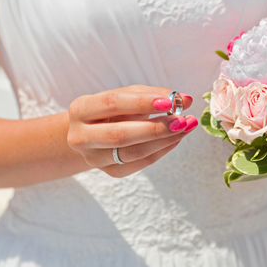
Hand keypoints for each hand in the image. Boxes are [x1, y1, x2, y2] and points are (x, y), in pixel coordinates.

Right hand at [67, 85, 196, 177]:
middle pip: (120, 135)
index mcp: (81, 109)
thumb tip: (185, 99)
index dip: (141, 102)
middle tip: (182, 120)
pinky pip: (141, 163)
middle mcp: (81, 136)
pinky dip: (163, 150)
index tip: (168, 101)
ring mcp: (93, 158)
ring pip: (133, 152)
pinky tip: (176, 138)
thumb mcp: (126, 96)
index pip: (112, 104)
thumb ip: (153, 95)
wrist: (93, 133)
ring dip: (164, 140)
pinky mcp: (110, 172)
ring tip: (186, 127)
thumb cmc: (113, 109)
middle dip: (154, 128)